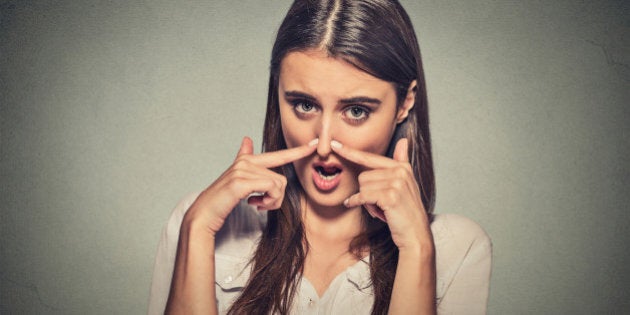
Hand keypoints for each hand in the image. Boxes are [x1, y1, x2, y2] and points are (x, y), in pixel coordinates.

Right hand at [185, 136, 316, 234]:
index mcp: (248, 160)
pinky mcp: (241, 182)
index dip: (298, 151)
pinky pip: (270, 189)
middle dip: (278, 197)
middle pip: (281, 178)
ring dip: (272, 202)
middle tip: (264, 206)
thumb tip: (247, 139)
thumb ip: (244, 159)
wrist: (204, 214)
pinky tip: (255, 206)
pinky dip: (268, 202)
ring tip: (258, 206)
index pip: (278, 155)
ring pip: (278, 185)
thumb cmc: (223, 199)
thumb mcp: (237, 179)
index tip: (315, 144)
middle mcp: (246, 161)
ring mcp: (242, 170)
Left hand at [331, 138, 432, 251]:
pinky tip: (370, 212)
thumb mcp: (406, 184)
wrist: (416, 235)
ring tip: (382, 209)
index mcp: (402, 167)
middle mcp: (400, 171)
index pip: (370, 157)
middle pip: (363, 176)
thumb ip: (402, 162)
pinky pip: (363, 196)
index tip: (334, 144)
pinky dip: (360, 204)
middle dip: (366, 192)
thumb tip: (403, 140)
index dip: (350, 152)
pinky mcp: (390, 196)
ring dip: (367, 201)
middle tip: (380, 205)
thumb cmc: (406, 211)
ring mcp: (396, 183)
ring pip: (362, 187)